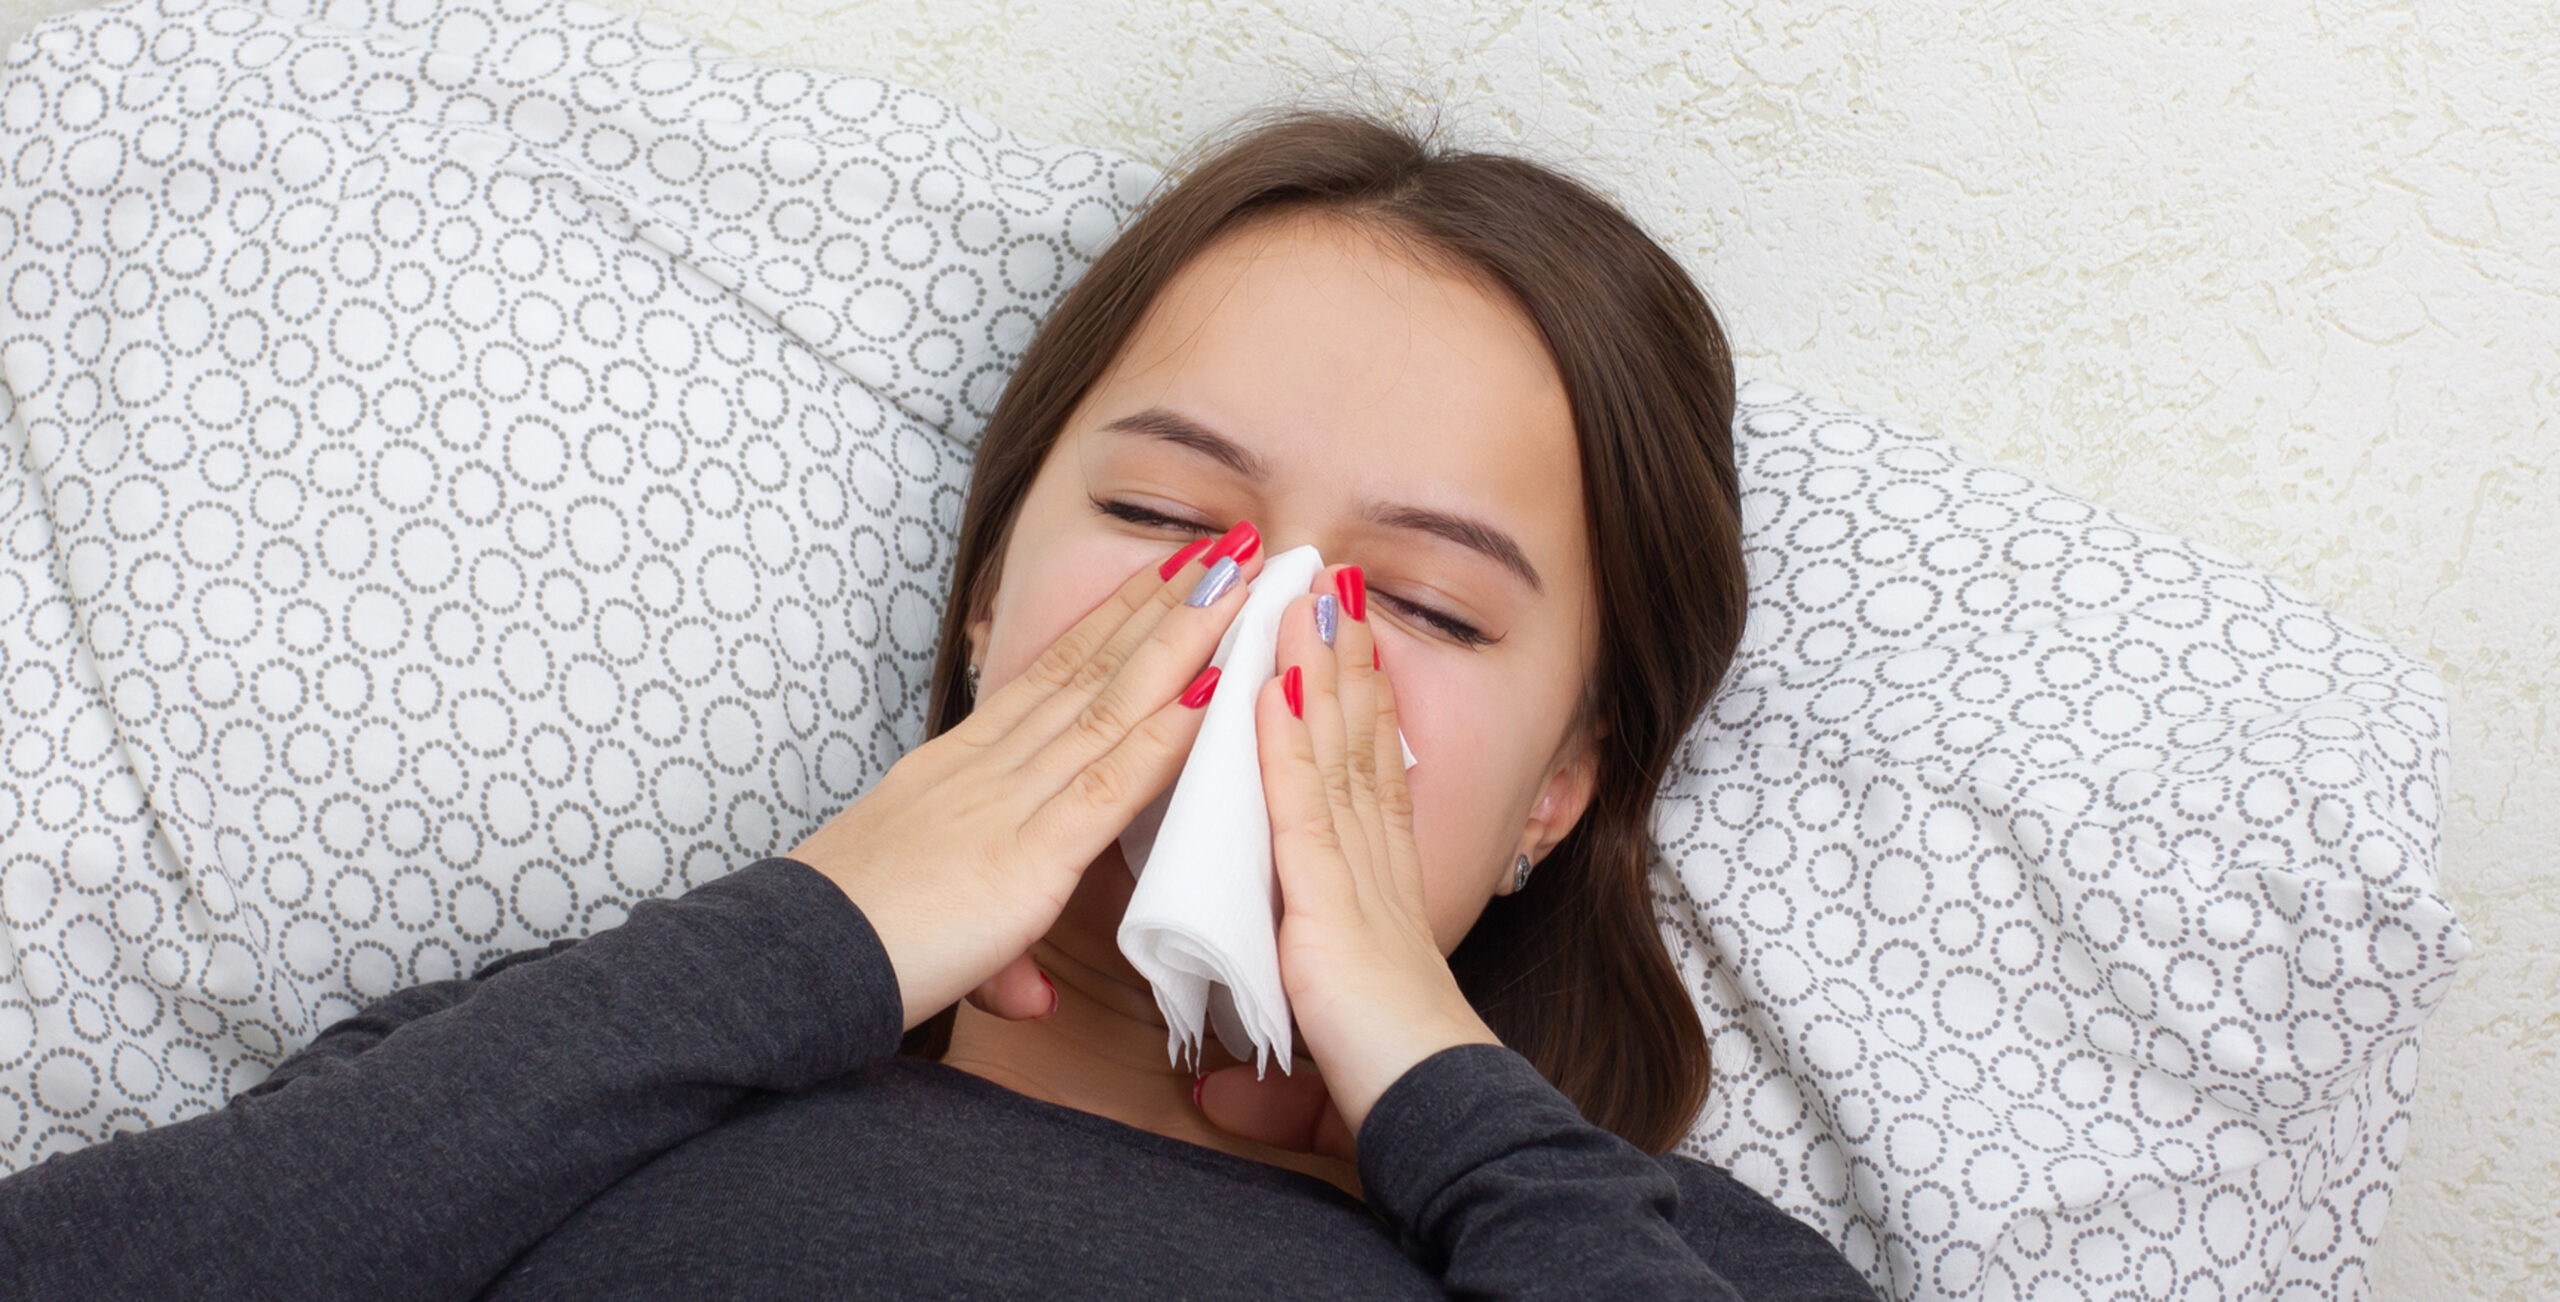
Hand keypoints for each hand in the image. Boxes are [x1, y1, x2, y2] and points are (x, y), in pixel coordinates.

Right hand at [789, 530, 1258, 1030]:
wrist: (790, 965)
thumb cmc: (849, 943)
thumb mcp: (931, 921)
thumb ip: (999, 956)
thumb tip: (1034, 993)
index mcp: (964, 768)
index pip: (1055, 676)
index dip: (1115, 621)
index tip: (1167, 573)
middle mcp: (990, 768)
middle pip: (1094, 669)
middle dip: (1166, 604)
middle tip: (1229, 545)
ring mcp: (1011, 805)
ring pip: (1111, 706)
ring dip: (1181, 642)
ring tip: (1235, 582)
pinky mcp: (1027, 859)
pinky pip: (1109, 785)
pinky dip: (1164, 736)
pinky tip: (1210, 694)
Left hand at [1200, 565, 1499, 1154]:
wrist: (1428, 1109)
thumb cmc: (1384, 1078)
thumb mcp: (1322, 1039)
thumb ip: (1267, 1056)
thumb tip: (1212, 1095)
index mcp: (1372, 885)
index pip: (1363, 772)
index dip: (1355, 700)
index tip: (1340, 637)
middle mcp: (1372, 862)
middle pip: (1359, 738)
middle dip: (1345, 655)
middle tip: (1330, 579)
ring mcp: (1354, 874)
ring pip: (1337, 751)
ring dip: (1320, 668)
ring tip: (1307, 594)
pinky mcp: (1328, 901)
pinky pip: (1304, 806)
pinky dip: (1287, 742)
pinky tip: (1272, 684)